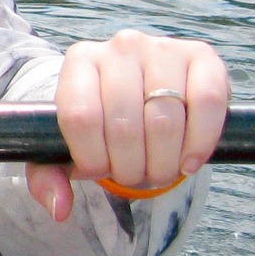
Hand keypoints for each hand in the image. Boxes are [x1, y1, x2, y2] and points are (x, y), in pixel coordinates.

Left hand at [30, 29, 229, 223]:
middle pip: (124, 125)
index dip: (90, 158)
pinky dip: (199, 143)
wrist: (145, 95)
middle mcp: (121, 47)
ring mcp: (163, 48)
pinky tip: (189, 162)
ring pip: (164, 120)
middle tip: (133, 178)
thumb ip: (47, 177)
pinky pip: (207, 103)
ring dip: (163, 163)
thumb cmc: (101, 126)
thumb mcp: (64, 148)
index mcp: (80, 61)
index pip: (80, 117)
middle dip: (129, 168)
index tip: (97, 172)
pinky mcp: (202, 57)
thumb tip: (60, 208)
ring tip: (158, 172)